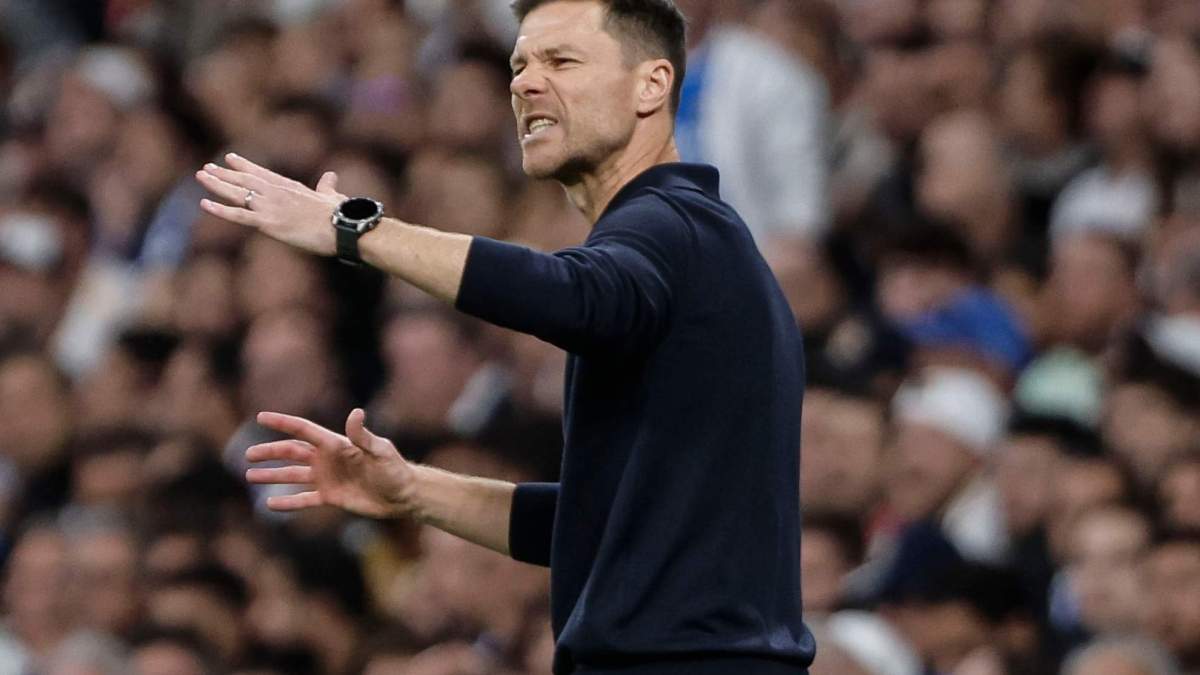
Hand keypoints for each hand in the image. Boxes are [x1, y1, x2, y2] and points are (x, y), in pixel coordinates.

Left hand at [196, 153, 347, 255]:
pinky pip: (239, 215)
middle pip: (245, 180)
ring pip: (237, 193)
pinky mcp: (268, 223)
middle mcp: (277, 192)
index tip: (230, 158)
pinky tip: (204, 204)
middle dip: (224, 173)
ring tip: (201, 176)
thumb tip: (331, 175)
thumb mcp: (332, 196)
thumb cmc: (340, 215)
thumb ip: (327, 186)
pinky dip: (220, 210)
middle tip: (207, 167)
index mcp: (291, 187)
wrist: (342, 227)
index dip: (245, 165)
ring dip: (217, 184)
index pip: (262, 173)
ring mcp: (271, 206)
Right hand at [246, 408, 416, 517]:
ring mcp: (327, 478)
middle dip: (270, 453)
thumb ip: (362, 434)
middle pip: (292, 453)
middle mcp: (328, 459)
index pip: (303, 430)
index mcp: (335, 444)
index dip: (282, 423)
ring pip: (293, 475)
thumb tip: (356, 412)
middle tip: (247, 455)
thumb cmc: (394, 469)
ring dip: (272, 476)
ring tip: (250, 476)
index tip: (260, 417)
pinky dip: (288, 502)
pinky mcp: (331, 497)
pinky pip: (304, 499)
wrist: (403, 495)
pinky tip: (270, 503)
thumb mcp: (379, 450)